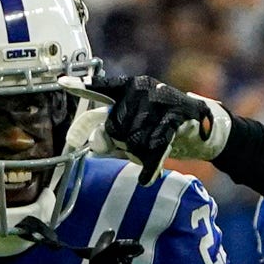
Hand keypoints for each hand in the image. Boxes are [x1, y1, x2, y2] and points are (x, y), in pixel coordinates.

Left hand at [86, 72, 230, 172]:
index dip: (82, 88)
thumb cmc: (160, 128)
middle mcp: (142, 88)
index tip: (62, 84)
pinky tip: (146, 179)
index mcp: (127, 88)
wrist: (201, 129)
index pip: (101, 89)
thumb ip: (110, 136)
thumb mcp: (133, 132)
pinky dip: (150, 165)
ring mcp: (160, 99)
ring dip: (140, 154)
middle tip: (137, 146)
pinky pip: (155, 145)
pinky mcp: (177, 114)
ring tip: (151, 152)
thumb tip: (94, 143)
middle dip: (122, 144)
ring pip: (133, 139)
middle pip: (114, 126)